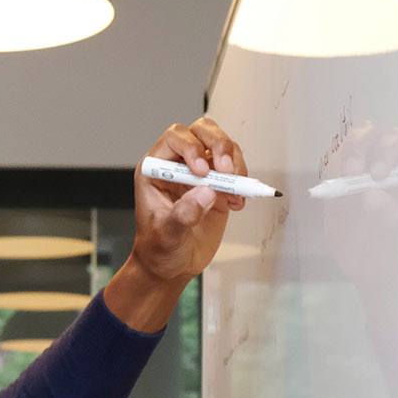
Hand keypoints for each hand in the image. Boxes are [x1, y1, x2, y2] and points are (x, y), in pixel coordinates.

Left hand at [104, 118, 253, 330]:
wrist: (171, 266)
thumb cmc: (159, 249)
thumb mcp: (166, 235)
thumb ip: (183, 214)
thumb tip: (207, 193)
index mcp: (155, 169)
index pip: (174, 138)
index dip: (191, 148)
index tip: (202, 172)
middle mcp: (177, 164)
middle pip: (201, 132)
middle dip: (218, 145)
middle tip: (226, 171)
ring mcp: (199, 173)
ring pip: (220, 145)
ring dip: (234, 161)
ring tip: (235, 190)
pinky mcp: (217, 185)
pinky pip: (234, 168)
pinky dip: (242, 181)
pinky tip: (237, 204)